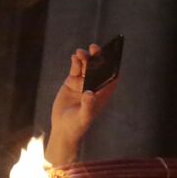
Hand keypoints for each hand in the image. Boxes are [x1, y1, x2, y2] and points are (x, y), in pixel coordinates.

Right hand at [46, 44, 119, 165]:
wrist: (63, 129)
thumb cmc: (77, 126)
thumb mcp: (83, 117)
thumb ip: (88, 105)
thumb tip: (89, 93)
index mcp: (103, 94)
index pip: (111, 77)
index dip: (113, 65)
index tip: (113, 55)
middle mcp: (94, 86)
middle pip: (99, 68)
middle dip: (98, 57)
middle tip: (95, 48)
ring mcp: (83, 83)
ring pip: (87, 66)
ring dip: (85, 57)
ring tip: (80, 53)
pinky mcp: (72, 82)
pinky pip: (75, 68)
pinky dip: (75, 62)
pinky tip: (75, 57)